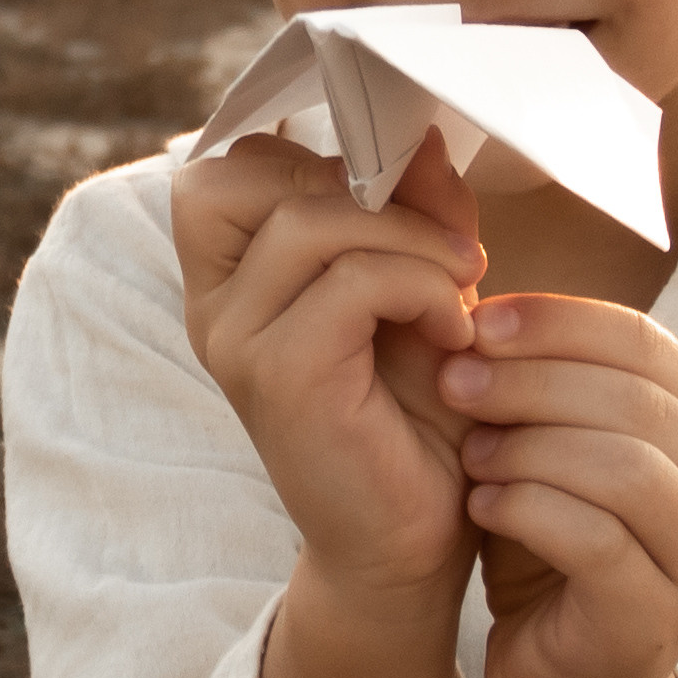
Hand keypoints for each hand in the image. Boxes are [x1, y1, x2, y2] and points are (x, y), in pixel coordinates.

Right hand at [171, 131, 486, 603]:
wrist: (415, 544)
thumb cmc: (420, 417)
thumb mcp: (425, 288)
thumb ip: (418, 211)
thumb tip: (426, 133)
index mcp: (235, 279)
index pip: (228, 165)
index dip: (314, 155)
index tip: (399, 199)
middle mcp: (217, 304)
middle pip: (252, 172)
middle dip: (364, 187)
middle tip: (444, 244)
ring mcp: (237, 340)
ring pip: (310, 220)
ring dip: (410, 239)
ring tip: (460, 289)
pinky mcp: (279, 376)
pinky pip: (352, 282)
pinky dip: (420, 287)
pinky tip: (454, 332)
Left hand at [438, 295, 677, 677]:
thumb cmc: (557, 549)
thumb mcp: (557, 449)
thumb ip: (548, 383)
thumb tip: (478, 295)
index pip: (649, 346)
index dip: (561, 322)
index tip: (480, 318)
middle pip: (639, 401)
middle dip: (535, 380)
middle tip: (456, 378)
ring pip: (626, 468)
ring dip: (531, 447)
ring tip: (469, 450)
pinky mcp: (661, 619)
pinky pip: (597, 540)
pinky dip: (528, 509)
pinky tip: (480, 504)